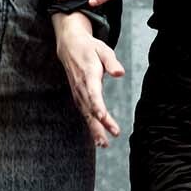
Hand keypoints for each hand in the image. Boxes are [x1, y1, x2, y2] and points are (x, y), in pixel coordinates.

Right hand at [54, 12, 124, 147]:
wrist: (69, 47)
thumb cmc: (90, 48)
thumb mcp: (103, 49)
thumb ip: (112, 62)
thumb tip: (120, 73)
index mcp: (88, 75)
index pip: (92, 93)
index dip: (97, 106)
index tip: (102, 116)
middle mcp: (81, 87)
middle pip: (89, 109)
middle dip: (98, 125)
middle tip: (107, 140)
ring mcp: (78, 93)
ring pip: (86, 115)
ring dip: (94, 130)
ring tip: (103, 144)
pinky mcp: (78, 97)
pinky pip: (84, 113)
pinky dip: (90, 125)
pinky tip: (98, 137)